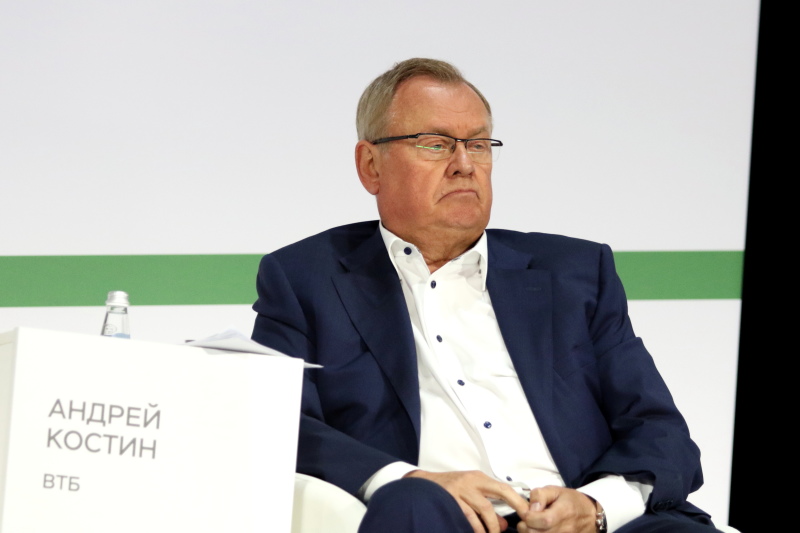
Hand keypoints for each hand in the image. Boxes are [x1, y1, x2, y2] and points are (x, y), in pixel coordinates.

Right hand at [404, 469, 529, 532]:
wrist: (423, 485)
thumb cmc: (449, 489)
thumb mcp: (470, 493)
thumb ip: (488, 505)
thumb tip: (504, 525)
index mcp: (479, 478)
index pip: (504, 488)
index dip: (518, 500)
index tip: (528, 513)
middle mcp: (472, 481)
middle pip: (500, 492)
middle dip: (515, 507)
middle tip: (523, 523)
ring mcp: (462, 490)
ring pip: (485, 509)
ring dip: (493, 526)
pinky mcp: (452, 500)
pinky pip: (469, 517)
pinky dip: (476, 527)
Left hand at [517, 486, 597, 532]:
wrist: (590, 516)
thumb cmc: (571, 501)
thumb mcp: (555, 490)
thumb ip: (540, 495)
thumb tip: (530, 507)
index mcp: (563, 513)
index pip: (543, 520)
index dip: (529, 516)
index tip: (527, 511)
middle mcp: (564, 530)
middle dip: (525, 526)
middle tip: (528, 519)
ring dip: (530, 532)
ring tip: (533, 525)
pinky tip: (539, 529)